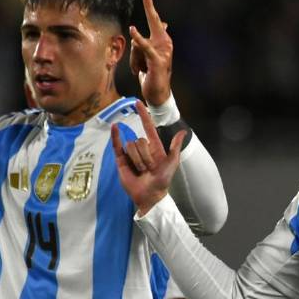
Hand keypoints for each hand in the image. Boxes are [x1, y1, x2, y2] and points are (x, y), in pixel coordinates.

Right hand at [112, 100, 184, 214]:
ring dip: (137, 160)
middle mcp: (141, 148)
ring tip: (141, 171)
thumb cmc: (162, 180)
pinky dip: (115, 136)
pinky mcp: (121, 160)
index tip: (137, 103)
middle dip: (145, 155)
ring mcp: (130, 154)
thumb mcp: (172, 162)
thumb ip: (175, 146)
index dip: (143, 115)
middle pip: (139, 140)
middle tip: (149, 168)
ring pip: (131, 146)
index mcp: (154, 146)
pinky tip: (114, 128)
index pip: (147, 127)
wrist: (150, 195)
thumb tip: (183, 132)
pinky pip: (117, 146)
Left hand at [129, 0, 172, 106]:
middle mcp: (165, 43)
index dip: (150, 6)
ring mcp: (163, 51)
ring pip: (139, 44)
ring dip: (135, 61)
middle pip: (154, 21)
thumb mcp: (146, 57)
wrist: (158, 94)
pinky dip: (139, 39)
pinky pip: (145, 47)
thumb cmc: (151, 74)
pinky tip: (133, 30)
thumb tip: (154, 27)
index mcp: (162, 41)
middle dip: (149, 6)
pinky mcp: (157, 59)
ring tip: (141, 71)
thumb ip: (146, 43)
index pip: (155, 20)